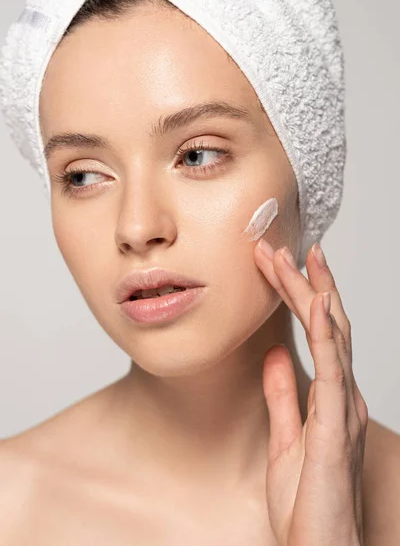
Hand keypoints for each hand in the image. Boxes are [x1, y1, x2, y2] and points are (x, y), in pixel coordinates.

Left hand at [254, 240, 367, 545]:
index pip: (318, 335)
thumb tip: (275, 356)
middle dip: (306, 283)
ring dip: (312, 294)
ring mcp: (343, 407)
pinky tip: (317, 301)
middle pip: (328, 326)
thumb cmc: (307, 505)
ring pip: (332, 336)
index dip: (301, 298)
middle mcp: (343, 395)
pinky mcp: (335, 423)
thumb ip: (283, 396)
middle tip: (285, 249)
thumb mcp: (286, 439)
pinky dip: (326, 331)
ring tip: (294, 259)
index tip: (281, 267)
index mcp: (330, 398)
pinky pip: (332, 367)